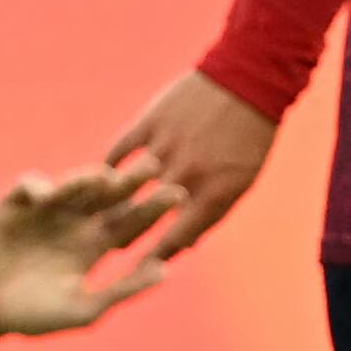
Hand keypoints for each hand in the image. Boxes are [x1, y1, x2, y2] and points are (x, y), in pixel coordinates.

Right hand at [0, 159, 186, 342]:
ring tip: (106, 177)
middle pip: (109, 196)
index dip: (153, 209)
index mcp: (94, 247)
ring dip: (89, 178)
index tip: (178, 195)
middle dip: (131, 181)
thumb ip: (122, 289)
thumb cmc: (33, 317)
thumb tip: (166, 272)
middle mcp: (74, 223)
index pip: (130, 222)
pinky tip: (45, 196)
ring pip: (73, 186)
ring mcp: (45, 212)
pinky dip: (38, 187)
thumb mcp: (83, 310)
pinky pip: (29, 188)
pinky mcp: (13, 206)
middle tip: (155, 165)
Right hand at [108, 69, 280, 257]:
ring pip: (126, 187)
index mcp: (212, 194)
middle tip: (111, 246)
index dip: (152, 260)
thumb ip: (211, 212)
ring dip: (110, 204)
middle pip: (143, 218)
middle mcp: (185, 175)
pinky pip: (119, 150)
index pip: (173, 239)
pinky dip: (108, 165)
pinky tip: (101, 176)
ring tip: (99, 215)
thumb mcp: (241, 181)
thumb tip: (183, 243)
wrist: (251, 77)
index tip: (135, 273)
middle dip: (125, 236)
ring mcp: (165, 147)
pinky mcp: (150, 121)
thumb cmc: (251, 136)